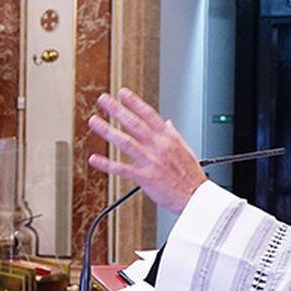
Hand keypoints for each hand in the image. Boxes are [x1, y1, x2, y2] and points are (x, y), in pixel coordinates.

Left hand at [86, 88, 207, 214]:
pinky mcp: (144, 177)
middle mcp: (158, 146)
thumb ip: (173, 134)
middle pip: (134, 124)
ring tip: (94, 121)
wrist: (195, 197)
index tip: (122, 93)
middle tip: (103, 100)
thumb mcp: (186, 148)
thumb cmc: (191, 175)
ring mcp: (150, 161)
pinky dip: (107, 164)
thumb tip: (168, 123)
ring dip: (108, 131)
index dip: (134, 102)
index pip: (149, 114)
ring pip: (125, 142)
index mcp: (168, 138)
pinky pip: (122, 169)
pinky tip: (94, 159)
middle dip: (117, 110)